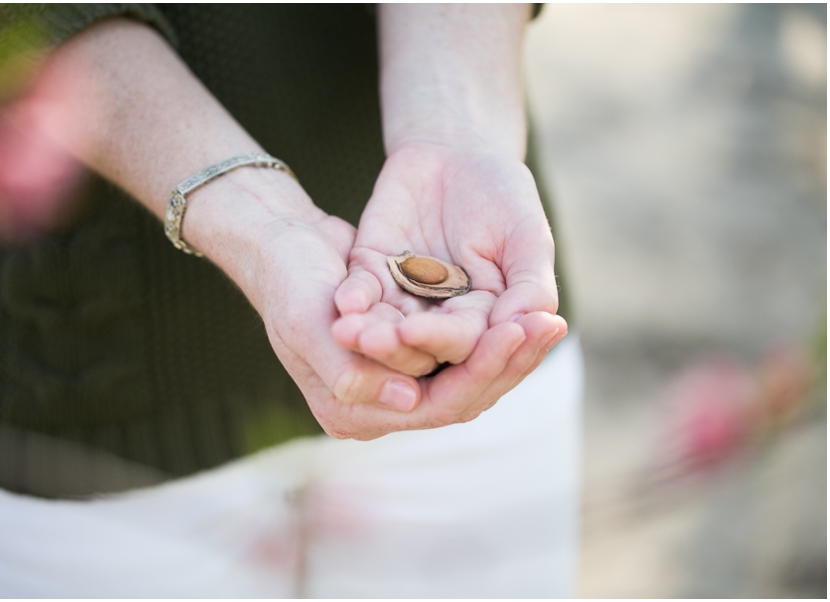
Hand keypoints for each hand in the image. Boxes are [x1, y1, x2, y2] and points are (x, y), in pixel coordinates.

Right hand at [191, 169, 516, 439]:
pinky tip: (529, 308)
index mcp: (354, 412)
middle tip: (548, 324)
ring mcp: (399, 377)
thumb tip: (412, 402)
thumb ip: (349, 372)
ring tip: (550, 319)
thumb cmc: (286, 284)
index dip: (480, 373)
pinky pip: (463, 346)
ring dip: (510, 347)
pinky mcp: (412, 347)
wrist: (279, 245)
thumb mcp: (306, 325)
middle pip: (464, 394)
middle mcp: (382, 404)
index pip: (435, 408)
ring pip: (470, 372)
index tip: (515, 333)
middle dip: (507, 361)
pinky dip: (494, 329)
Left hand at [332, 142, 567, 423]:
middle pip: (424, 347)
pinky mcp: (371, 270)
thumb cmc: (503, 195)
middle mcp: (440, 318)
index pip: (477, 347)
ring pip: (385, 326)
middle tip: (391, 341)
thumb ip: (531, 286)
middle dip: (407, 346)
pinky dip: (353, 297)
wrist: (457, 150)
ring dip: (370, 333)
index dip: (471, 349)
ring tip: (353, 335)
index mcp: (484, 321)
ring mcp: (403, 297)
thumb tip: (529, 330)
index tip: (472, 340)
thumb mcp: (528, 236)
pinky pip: (359, 290)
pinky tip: (346, 304)